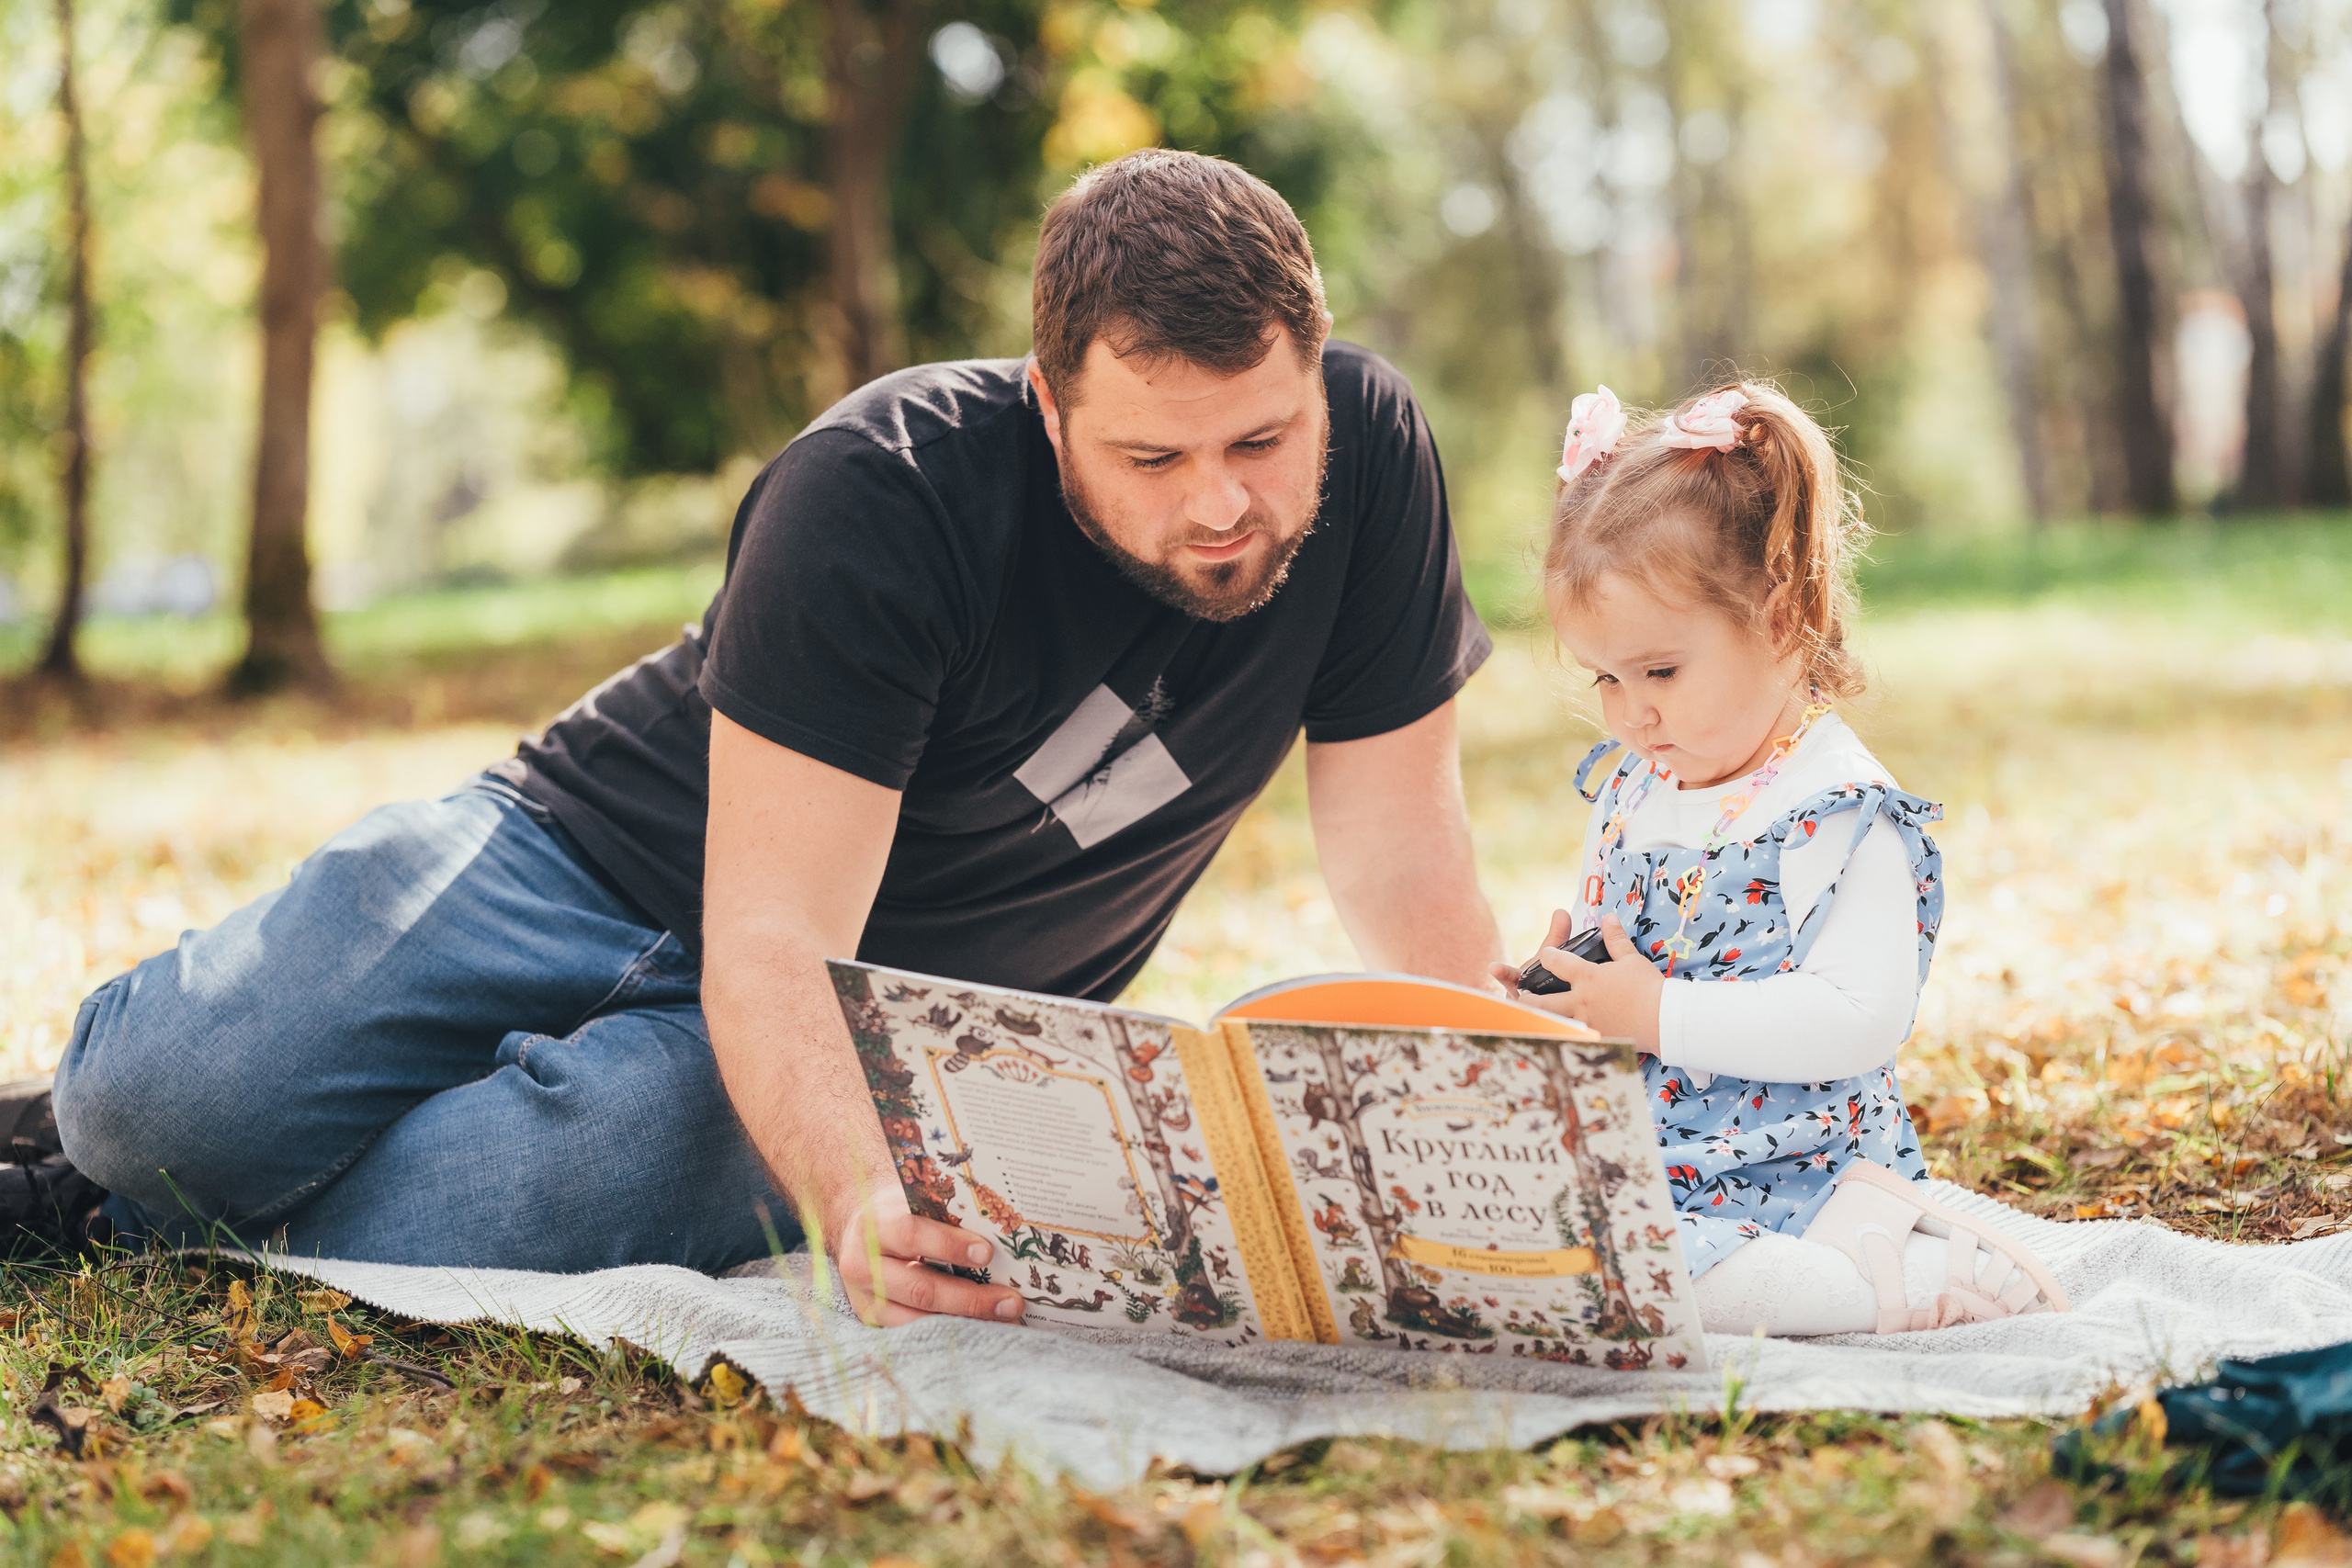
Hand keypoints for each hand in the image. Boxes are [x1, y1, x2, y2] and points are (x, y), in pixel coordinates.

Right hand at [827, 1187, 1025, 1326]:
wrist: (859, 1234)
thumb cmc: (900, 1214)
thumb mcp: (913, 1205)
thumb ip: (944, 1216)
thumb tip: (1001, 1233)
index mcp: (875, 1226)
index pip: (910, 1234)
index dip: (949, 1245)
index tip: (988, 1253)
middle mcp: (864, 1266)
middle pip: (920, 1288)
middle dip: (970, 1299)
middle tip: (1011, 1301)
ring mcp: (866, 1299)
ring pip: (917, 1320)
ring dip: (966, 1323)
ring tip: (1004, 1319)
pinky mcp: (874, 1321)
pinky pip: (914, 1334)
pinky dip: (951, 1332)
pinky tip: (981, 1330)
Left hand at [1488, 910, 1663, 1049]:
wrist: (1664, 1019)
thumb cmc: (1649, 986)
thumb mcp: (1631, 958)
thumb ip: (1616, 939)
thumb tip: (1608, 917)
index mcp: (1586, 977)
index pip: (1556, 962)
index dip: (1548, 957)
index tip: (1546, 955)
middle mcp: (1580, 1001)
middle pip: (1541, 1001)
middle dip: (1527, 999)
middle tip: (1521, 997)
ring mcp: (1585, 1022)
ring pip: (1551, 1023)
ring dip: (1538, 1021)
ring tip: (1530, 1021)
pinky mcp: (1595, 1039)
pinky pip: (1571, 1040)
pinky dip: (1560, 1039)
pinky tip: (1556, 1040)